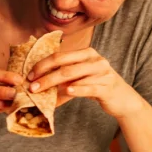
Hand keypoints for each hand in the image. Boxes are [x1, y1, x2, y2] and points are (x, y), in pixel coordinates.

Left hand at [26, 47, 142, 118]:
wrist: (122, 98)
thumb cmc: (97, 86)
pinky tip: (67, 91)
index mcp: (86, 53)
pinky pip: (89, 87)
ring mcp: (102, 72)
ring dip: (54, 85)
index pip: (60, 56)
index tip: (29, 75)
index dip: (42, 65)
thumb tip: (38, 86)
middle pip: (64, 66)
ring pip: (74, 76)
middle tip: (32, 86)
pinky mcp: (107, 86)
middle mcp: (95, 59)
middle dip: (45, 76)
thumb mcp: (79, 79)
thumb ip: (62, 80)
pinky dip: (76, 89)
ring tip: (41, 92)